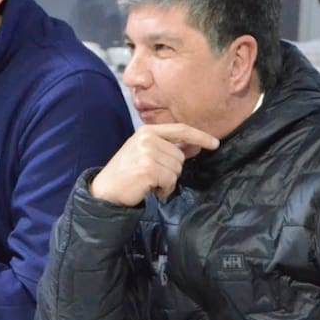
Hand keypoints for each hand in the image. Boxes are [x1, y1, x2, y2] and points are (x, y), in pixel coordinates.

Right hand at [90, 124, 218, 206]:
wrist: (105, 190)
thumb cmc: (126, 172)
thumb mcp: (144, 152)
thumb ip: (166, 147)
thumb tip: (194, 146)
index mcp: (147, 131)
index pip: (180, 130)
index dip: (200, 136)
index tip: (215, 143)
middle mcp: (147, 138)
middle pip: (180, 156)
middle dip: (172, 170)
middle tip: (154, 177)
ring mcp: (147, 152)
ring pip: (177, 169)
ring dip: (167, 181)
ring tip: (150, 183)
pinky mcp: (148, 169)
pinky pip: (170, 181)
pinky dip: (164, 190)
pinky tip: (150, 190)